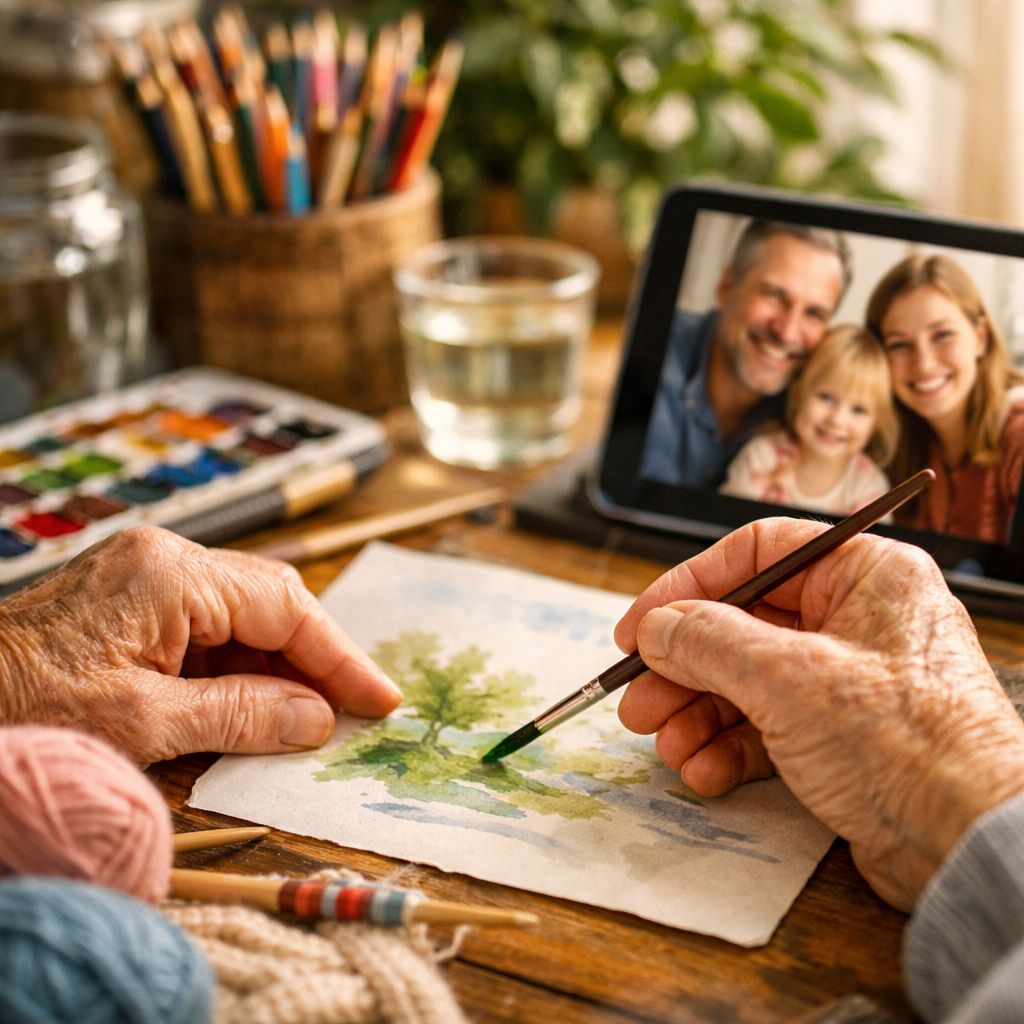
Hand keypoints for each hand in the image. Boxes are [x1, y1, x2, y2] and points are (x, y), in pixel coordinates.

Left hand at [0, 527, 400, 763]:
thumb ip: (242, 714)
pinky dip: (238, 669)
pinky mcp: (132, 602)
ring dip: (279, 669)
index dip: (340, 657)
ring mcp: (146, 577)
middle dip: (316, 660)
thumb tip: (318, 719)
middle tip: (356, 711)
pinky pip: (207, 629)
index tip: (380, 699)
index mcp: (170, 574)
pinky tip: (257, 704)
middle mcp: (164, 560)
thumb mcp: (144, 723)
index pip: (285, 608)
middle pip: (271, 604)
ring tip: (312, 719)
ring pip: (242, 618)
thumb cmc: (23, 709)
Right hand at [614, 518, 1023, 909]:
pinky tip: (704, 772)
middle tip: (638, 703)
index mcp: (864, 574)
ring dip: (699, 714)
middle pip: (743, 625)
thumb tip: (656, 628)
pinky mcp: (845, 736)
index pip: (757, 553)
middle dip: (683, 669)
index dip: (688, 587)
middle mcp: (859, 619)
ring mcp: (851, 680)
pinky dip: (731, 747)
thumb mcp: (786, 678)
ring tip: (666, 746)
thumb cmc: (904, 744)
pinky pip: (770, 727)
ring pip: (749, 680)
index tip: (639, 626)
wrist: (968, 843)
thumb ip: (708, 642)